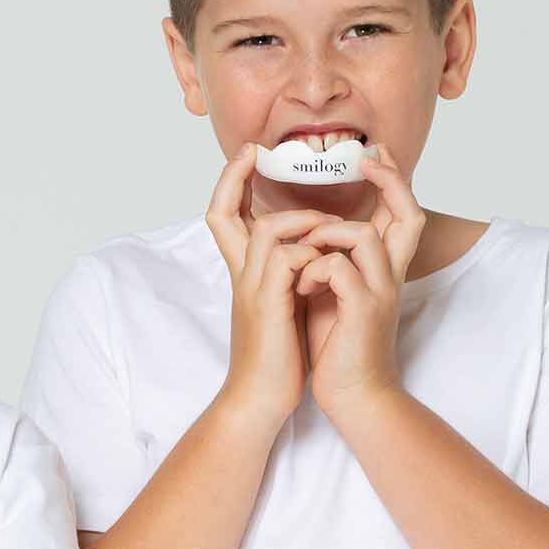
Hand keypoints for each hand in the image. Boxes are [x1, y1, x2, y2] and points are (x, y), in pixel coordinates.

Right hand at [206, 145, 325, 436]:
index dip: (230, 182)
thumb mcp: (282, 302)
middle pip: (220, 212)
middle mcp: (241, 274)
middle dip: (234, 176)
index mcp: (245, 272)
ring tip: (326, 228)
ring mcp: (252, 289)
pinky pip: (288, 261)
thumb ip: (289, 272)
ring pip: (267, 231)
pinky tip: (327, 268)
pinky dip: (312, 255)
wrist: (259, 398)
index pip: (224, 216)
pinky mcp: (269, 306)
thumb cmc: (276, 355)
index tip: (248, 154)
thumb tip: (310, 248)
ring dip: (301, 221)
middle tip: (254, 151)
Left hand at [296, 144, 425, 422]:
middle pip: (408, 212)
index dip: (393, 180)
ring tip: (301, 257)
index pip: (401, 213)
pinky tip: (300, 288)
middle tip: (365, 160)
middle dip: (389, 181)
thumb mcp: (334, 292)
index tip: (374, 154)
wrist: (352, 393)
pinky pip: (339, 268)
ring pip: (362, 234)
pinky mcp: (363, 310)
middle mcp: (390, 274)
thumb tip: (313, 235)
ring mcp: (380, 291)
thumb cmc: (337, 342)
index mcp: (384, 268)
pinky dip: (313, 270)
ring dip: (325, 236)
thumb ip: (333, 261)